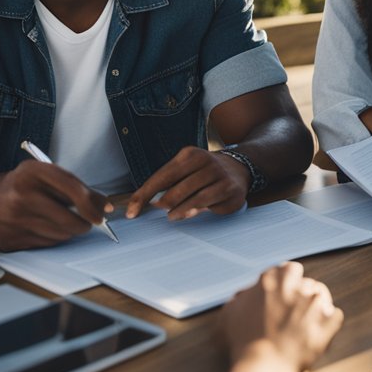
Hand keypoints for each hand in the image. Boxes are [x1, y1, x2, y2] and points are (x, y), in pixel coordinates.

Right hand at [0, 161, 111, 249]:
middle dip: (85, 223)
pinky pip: (48, 244)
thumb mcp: (43, 175)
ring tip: (59, 219)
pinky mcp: (12, 240)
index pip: (73, 189)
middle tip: (87, 220)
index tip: (103, 212)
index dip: (92, 203)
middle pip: (70, 219)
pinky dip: (53, 237)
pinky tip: (43, 227)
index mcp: (31, 172)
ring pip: (62, 234)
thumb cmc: (20, 186)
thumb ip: (73, 186)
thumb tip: (104, 206)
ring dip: (69, 230)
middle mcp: (21, 196)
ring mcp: (15, 220)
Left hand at [125, 146, 249, 219]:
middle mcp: (205, 161)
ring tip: (171, 216)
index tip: (132, 212)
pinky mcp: (230, 189)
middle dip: (162, 203)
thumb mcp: (186, 170)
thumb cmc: (204, 173)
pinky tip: (188, 214)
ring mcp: (219, 175)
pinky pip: (207, 203)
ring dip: (177, 211)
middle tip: (159, 210)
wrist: (239, 168)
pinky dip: (194, 210)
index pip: (161, 177)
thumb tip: (141, 202)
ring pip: (192, 197)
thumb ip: (167, 183)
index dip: (144, 195)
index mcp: (189, 154)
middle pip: (175, 188)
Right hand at [221, 262, 343, 371]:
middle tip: (296, 306)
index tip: (283, 295)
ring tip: (309, 321)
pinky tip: (319, 333)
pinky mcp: (328, 321)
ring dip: (316, 306)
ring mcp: (314, 302)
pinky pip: (335, 316)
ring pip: (321, 294)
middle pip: (305, 280)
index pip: (285, 270)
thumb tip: (244, 295)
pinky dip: (329, 324)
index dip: (285, 284)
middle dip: (302, 291)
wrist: (263, 366)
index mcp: (272, 279)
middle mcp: (295, 285)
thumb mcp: (229, 315)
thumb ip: (239, 300)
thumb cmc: (242, 342)